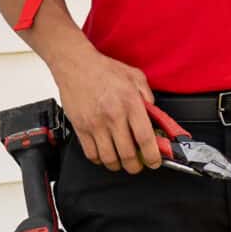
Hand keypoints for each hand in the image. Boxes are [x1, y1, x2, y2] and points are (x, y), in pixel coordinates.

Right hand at [50, 44, 162, 173]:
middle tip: (139, 164)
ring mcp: (95, 124)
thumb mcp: (135, 76)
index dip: (153, 156)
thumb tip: (155, 116)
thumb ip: (148, 97)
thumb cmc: (103, 70)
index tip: (155, 161)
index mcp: (130, 103)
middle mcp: (113, 116)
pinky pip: (91, 154)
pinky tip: (105, 154)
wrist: (75, 65)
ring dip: (118, 165)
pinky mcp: (80, 128)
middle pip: (127, 154)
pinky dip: (100, 160)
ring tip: (122, 161)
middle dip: (136, 166)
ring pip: (109, 158)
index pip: (145, 139)